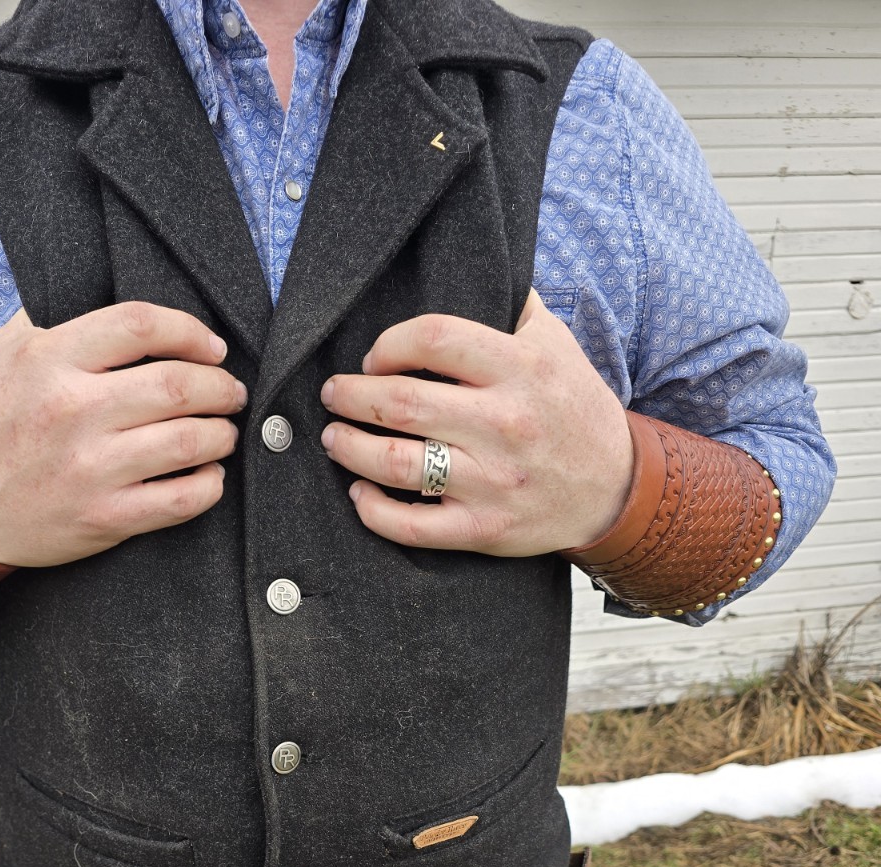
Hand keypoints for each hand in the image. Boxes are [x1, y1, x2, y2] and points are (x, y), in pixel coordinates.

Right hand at [0, 302, 246, 565]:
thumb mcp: (7, 352)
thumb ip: (58, 317)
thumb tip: (119, 286)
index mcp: (50, 359)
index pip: (142, 325)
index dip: (191, 332)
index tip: (211, 347)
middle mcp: (72, 410)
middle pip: (178, 385)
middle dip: (221, 387)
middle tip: (230, 391)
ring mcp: (91, 468)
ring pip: (189, 442)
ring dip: (222, 434)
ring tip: (224, 431)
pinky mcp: (105, 517)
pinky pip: (182, 500)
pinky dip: (209, 485)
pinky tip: (209, 475)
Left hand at [319, 290, 634, 556]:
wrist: (615, 487)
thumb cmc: (571, 407)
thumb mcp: (555, 343)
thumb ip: (511, 304)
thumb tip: (471, 257)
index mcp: (520, 368)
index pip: (433, 339)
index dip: (388, 344)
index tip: (373, 357)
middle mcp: (504, 423)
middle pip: (401, 403)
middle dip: (351, 396)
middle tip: (333, 394)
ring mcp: (493, 480)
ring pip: (397, 464)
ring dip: (349, 448)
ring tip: (333, 437)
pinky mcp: (484, 528)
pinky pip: (412, 526)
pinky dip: (373, 510)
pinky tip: (359, 492)